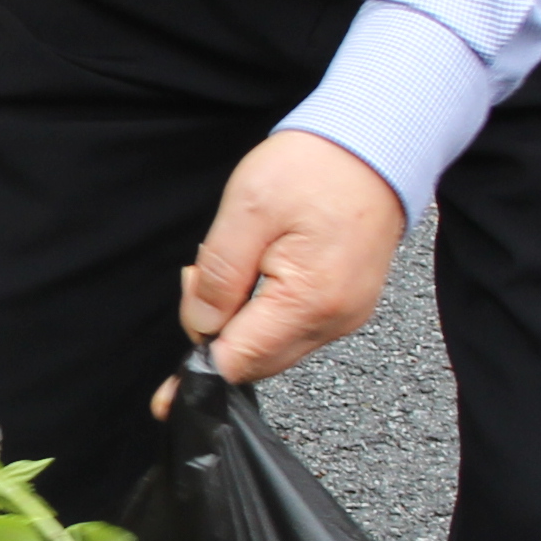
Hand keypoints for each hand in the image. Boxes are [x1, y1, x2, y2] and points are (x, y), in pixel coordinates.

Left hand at [167, 132, 407, 398]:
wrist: (374, 144)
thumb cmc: (316, 167)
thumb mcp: (248, 210)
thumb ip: (218, 276)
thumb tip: (198, 327)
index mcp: (309, 301)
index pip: (240, 361)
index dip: (198, 370)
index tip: (166, 396)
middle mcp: (334, 321)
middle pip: (255, 361)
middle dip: (215, 333)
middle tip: (200, 276)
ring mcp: (344, 316)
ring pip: (272, 347)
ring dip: (239, 319)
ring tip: (236, 259)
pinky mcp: (346, 305)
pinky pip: (292, 328)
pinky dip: (263, 311)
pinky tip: (258, 269)